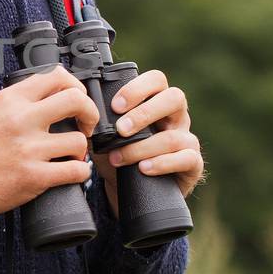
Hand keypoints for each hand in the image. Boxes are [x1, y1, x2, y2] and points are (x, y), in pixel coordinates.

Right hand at [0, 66, 99, 224]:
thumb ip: (21, 101)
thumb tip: (53, 96)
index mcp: (12, 99)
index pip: (57, 76)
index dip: (76, 87)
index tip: (77, 101)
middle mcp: (22, 119)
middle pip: (76, 100)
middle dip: (90, 113)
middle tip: (86, 125)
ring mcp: (29, 148)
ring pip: (79, 140)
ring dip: (82, 150)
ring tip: (72, 155)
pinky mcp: (34, 176)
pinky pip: (76, 171)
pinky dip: (80, 173)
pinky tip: (72, 172)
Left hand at [92, 69, 204, 218]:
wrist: (128, 193)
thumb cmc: (117, 158)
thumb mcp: (105, 138)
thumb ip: (97, 122)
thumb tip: (79, 112)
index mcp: (156, 102)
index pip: (156, 80)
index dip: (137, 89)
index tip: (115, 105)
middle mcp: (176, 117)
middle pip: (174, 98)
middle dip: (144, 112)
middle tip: (120, 129)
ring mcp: (187, 140)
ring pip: (174, 135)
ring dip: (143, 146)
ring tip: (119, 158)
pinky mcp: (193, 165)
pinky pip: (187, 159)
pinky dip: (163, 163)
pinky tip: (144, 168)